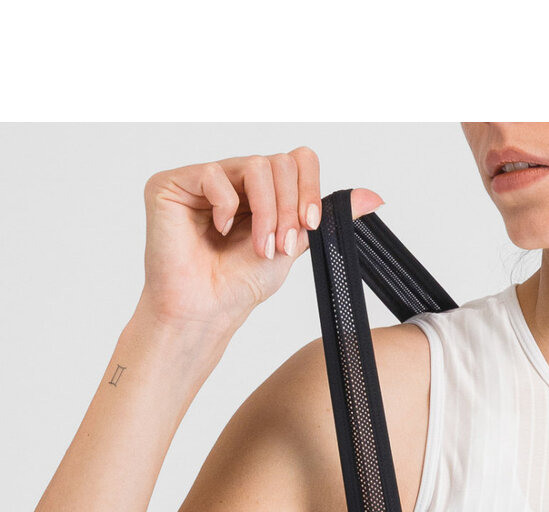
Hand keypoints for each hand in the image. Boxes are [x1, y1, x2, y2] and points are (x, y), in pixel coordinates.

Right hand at [136, 148, 382, 333]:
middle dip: (289, 208)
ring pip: (255, 165)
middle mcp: (234, 178)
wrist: (206, 311)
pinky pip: (213, 174)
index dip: (309, 188)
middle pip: (280, 162)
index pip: (296, 160)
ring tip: (261, 247)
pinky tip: (219, 231)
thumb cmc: (241, 284)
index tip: (311, 225)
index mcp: (262, 190)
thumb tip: (374, 197)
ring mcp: (203, 178)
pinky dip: (225, 206)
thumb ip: (328, 216)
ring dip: (267, 212)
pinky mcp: (171, 184)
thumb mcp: (296, 245)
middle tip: (282, 246)